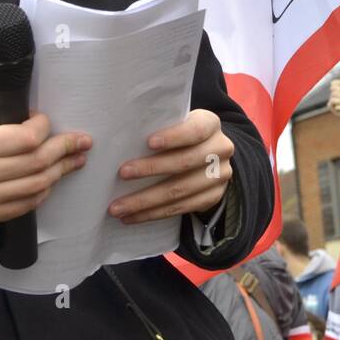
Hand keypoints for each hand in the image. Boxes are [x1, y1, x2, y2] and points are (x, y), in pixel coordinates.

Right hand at [0, 111, 90, 224]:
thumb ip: (9, 122)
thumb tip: (48, 123)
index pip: (26, 138)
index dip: (44, 127)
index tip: (47, 122)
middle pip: (37, 162)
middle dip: (65, 149)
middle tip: (82, 142)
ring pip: (38, 184)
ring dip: (62, 170)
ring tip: (76, 159)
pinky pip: (29, 203)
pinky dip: (46, 189)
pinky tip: (54, 177)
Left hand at [109, 109, 233, 223]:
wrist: (207, 155)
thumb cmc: (180, 134)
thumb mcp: (176, 123)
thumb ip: (158, 126)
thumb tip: (119, 138)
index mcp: (210, 124)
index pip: (195, 130)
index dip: (174, 137)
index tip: (149, 142)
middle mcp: (221, 149)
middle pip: (185, 162)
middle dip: (150, 169)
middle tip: (122, 174)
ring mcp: (220, 176)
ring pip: (181, 191)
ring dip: (146, 201)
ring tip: (119, 207)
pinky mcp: (213, 198)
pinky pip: (181, 208)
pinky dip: (154, 214)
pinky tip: (133, 216)